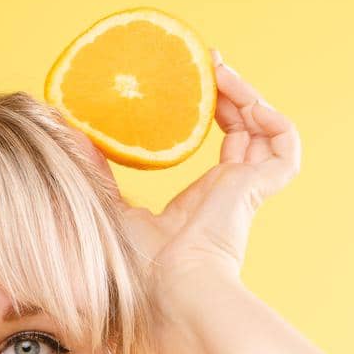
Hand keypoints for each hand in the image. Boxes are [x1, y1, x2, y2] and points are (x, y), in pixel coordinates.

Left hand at [64, 51, 300, 291]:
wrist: (168, 288)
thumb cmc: (140, 266)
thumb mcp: (112, 205)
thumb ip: (98, 172)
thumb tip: (69, 135)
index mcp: (205, 200)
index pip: (223, 146)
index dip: (213, 113)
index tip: (195, 84)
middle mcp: (230, 192)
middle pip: (245, 131)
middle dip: (230, 95)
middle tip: (207, 65)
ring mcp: (247, 190)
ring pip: (265, 130)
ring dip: (247, 95)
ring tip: (219, 70)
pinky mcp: (257, 188)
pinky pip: (284, 145)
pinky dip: (273, 118)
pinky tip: (246, 98)